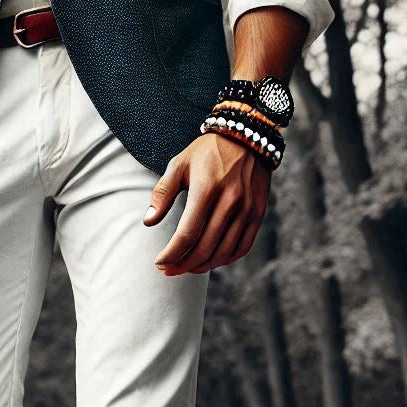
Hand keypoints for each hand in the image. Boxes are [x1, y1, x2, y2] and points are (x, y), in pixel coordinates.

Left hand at [145, 132, 271, 274]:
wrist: (246, 136)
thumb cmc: (206, 152)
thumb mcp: (178, 165)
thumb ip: (162, 194)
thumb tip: (148, 222)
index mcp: (206, 190)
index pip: (187, 234)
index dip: (171, 254)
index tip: (159, 263)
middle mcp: (229, 202)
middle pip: (204, 248)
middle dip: (183, 265)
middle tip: (169, 270)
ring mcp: (247, 209)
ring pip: (223, 252)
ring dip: (203, 266)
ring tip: (187, 268)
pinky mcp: (258, 213)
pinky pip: (242, 247)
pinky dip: (225, 260)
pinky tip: (210, 261)